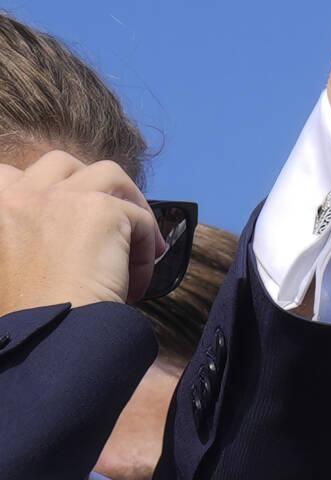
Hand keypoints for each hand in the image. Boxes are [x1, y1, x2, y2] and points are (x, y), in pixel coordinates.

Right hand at [0, 151, 163, 315]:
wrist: (47, 340)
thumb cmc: (29, 322)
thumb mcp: (10, 269)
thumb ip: (27, 239)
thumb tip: (69, 235)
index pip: (8, 174)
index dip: (42, 190)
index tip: (66, 214)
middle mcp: (19, 197)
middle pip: (61, 163)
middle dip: (90, 186)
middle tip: (109, 220)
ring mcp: (59, 198)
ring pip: (110, 175)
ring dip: (128, 205)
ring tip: (135, 242)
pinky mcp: (100, 210)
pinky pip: (139, 217)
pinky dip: (145, 244)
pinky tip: (137, 278)